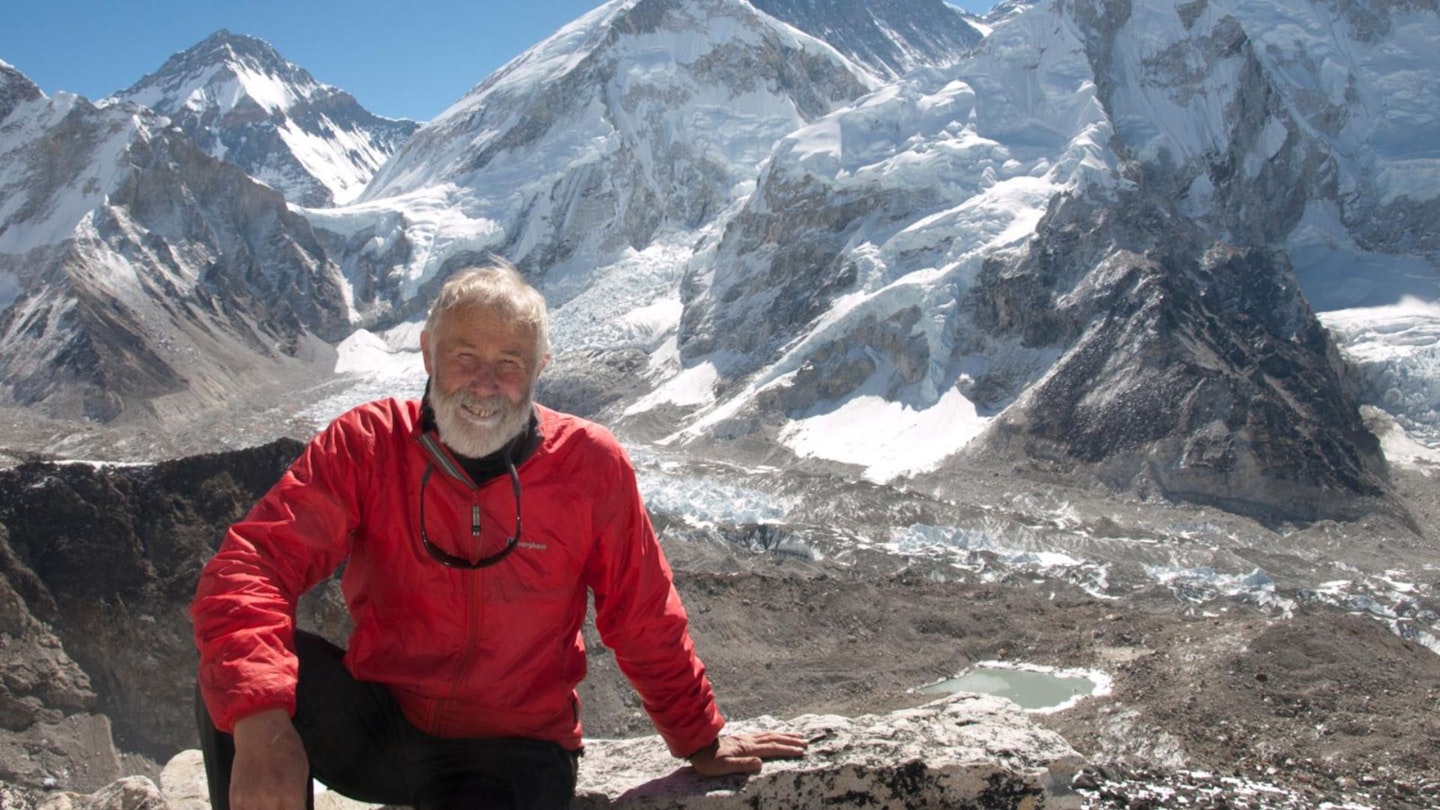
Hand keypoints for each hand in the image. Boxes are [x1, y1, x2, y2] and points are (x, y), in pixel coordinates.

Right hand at [229, 708, 309, 809]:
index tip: (296, 807)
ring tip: (269, 804)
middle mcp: (270, 801)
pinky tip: (255, 806)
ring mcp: (250, 802)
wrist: (260, 731)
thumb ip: (299, 797)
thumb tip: (298, 809)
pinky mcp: (235, 800)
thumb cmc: (286, 748)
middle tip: (282, 804)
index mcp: (291, 794)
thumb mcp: (302, 772)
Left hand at [688, 731, 808, 776]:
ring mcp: (744, 738)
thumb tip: (760, 763)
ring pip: (768, 735)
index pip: (772, 748)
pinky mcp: (740, 739)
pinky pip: (761, 734)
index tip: (801, 750)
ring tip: (795, 735)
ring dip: (783, 735)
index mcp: (747, 749)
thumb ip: (742, 765)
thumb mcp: (724, 767)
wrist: (696, 746)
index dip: (787, 749)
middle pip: (774, 739)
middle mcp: (748, 741)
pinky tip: (772, 734)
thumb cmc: (709, 761)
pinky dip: (771, 733)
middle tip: (805, 742)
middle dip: (790, 741)